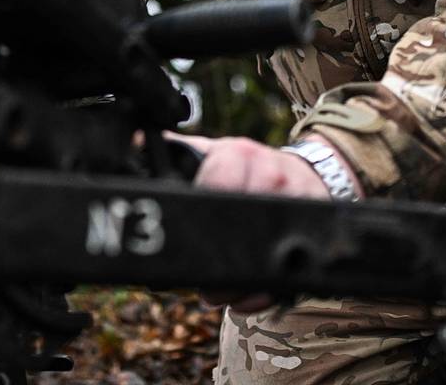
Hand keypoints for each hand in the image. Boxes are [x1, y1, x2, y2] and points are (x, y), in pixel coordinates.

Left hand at [165, 132, 329, 312]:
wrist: (307, 172)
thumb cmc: (247, 168)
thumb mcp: (214, 152)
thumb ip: (176, 152)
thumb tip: (130, 144)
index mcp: (239, 154)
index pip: (218, 180)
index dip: (198, 216)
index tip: (184, 240)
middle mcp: (270, 172)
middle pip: (241, 224)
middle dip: (215, 261)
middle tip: (197, 281)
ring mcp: (296, 200)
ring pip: (266, 251)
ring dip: (235, 285)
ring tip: (216, 295)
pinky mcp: (315, 228)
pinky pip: (289, 271)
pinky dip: (262, 294)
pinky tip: (243, 300)